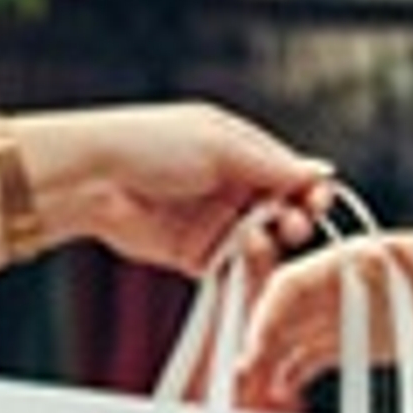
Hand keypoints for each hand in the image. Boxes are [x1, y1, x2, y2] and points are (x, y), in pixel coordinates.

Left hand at [27, 103, 332, 276]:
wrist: (92, 179)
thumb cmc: (148, 144)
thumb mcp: (218, 144)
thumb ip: (271, 165)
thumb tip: (320, 171)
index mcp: (238, 149)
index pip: (289, 172)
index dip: (308, 188)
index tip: (319, 201)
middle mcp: (229, 185)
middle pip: (281, 209)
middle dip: (295, 217)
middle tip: (295, 224)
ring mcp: (213, 221)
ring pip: (261, 241)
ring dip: (270, 242)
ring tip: (262, 237)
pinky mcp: (195, 255)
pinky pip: (232, 267)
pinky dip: (245, 268)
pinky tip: (247, 260)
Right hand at [234, 223, 412, 409]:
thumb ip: (396, 257)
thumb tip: (373, 255)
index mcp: (344, 258)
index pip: (290, 284)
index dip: (269, 314)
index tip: (256, 347)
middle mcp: (334, 285)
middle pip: (281, 316)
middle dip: (256, 346)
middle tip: (238, 381)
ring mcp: (341, 314)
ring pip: (290, 341)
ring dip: (268, 365)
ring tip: (251, 395)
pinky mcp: (353, 341)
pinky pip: (312, 358)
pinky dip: (292, 374)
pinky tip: (279, 392)